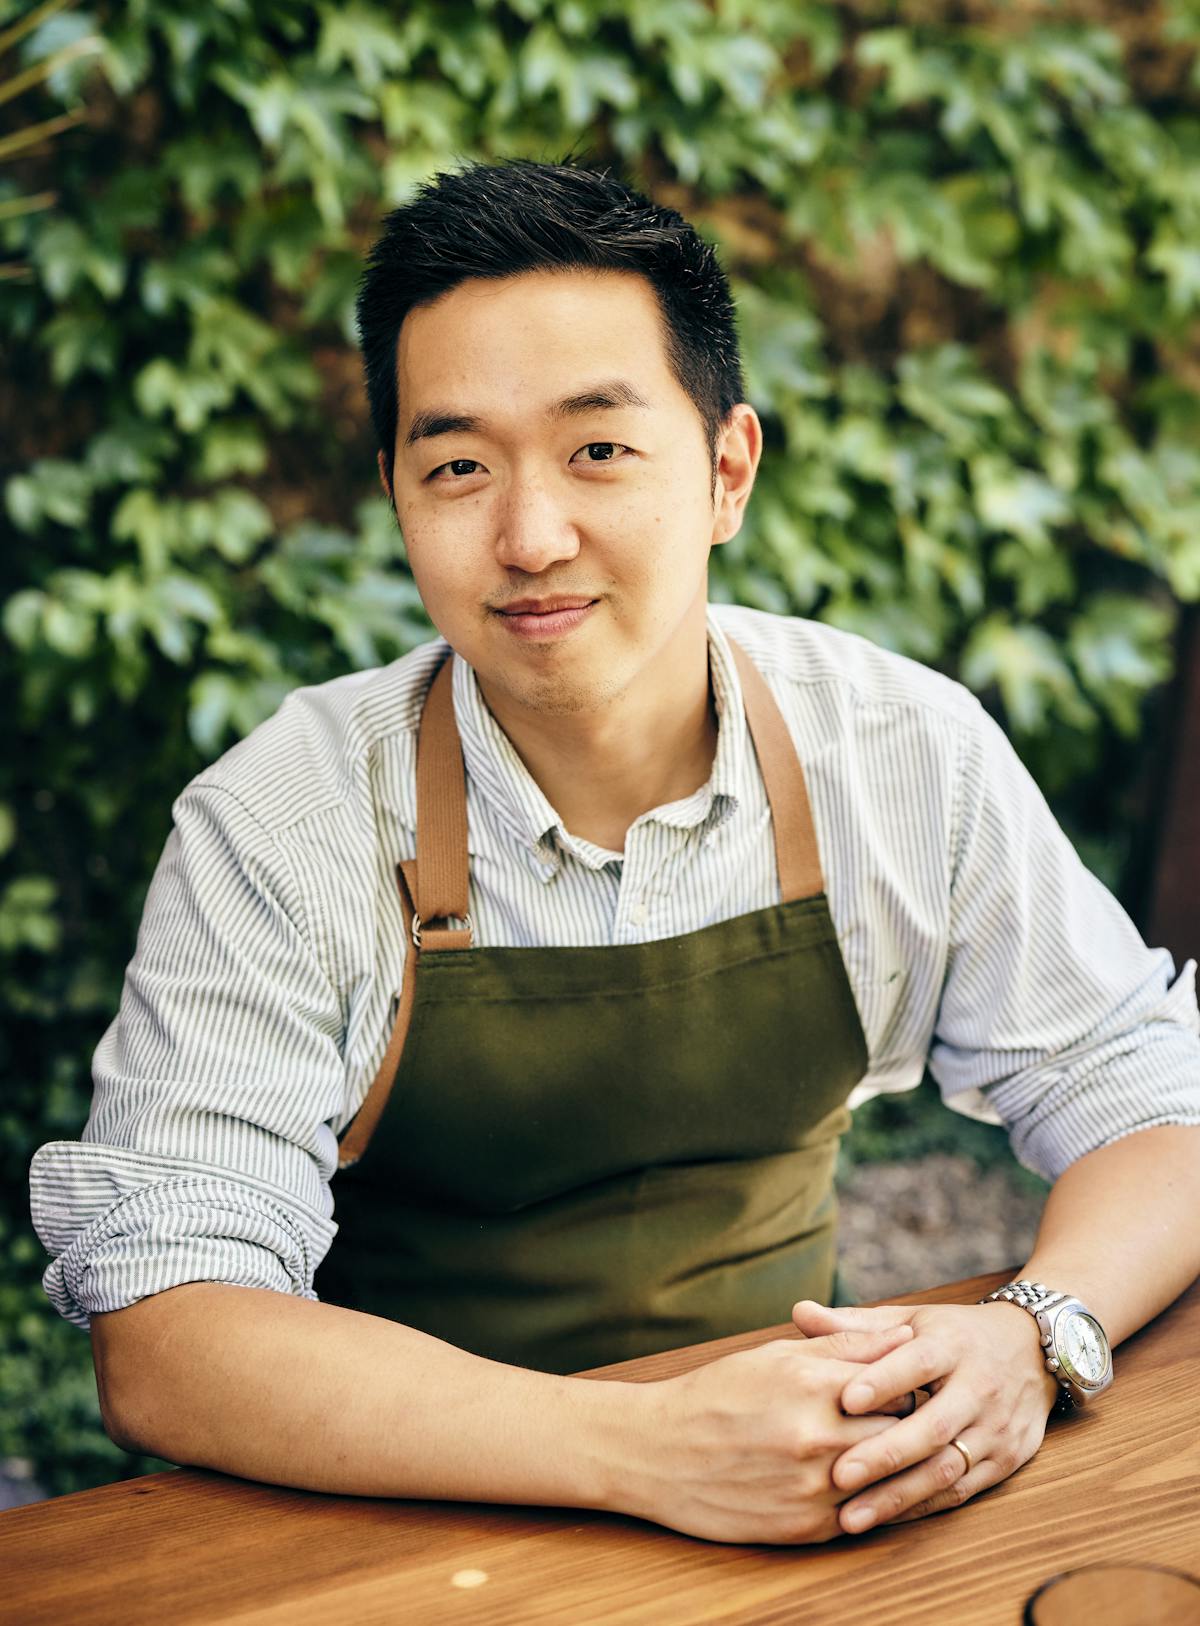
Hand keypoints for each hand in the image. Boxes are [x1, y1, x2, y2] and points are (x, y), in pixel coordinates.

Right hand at [616, 1324, 914, 1544]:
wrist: (657, 1453)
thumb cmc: (716, 1394)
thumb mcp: (775, 1356)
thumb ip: (843, 1346)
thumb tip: (903, 1335)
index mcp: (812, 1385)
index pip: (899, 1385)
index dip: (907, 1385)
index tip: (904, 1386)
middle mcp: (818, 1438)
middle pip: (901, 1433)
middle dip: (908, 1427)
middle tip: (907, 1422)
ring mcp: (814, 1489)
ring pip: (889, 1480)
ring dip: (896, 1469)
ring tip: (891, 1455)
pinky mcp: (806, 1529)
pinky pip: (865, 1518)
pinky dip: (875, 1503)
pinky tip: (869, 1488)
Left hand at [790, 1299, 1059, 1533]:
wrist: (1033, 1350)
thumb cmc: (953, 1335)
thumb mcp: (911, 1320)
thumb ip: (856, 1326)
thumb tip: (798, 1313)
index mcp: (951, 1345)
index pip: (917, 1363)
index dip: (884, 1381)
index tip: (845, 1400)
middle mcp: (978, 1387)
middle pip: (932, 1427)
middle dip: (885, 1453)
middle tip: (837, 1474)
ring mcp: (994, 1429)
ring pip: (947, 1468)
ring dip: (898, 1495)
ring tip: (850, 1517)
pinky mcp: (1005, 1462)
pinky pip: (961, 1492)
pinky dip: (921, 1507)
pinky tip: (883, 1518)